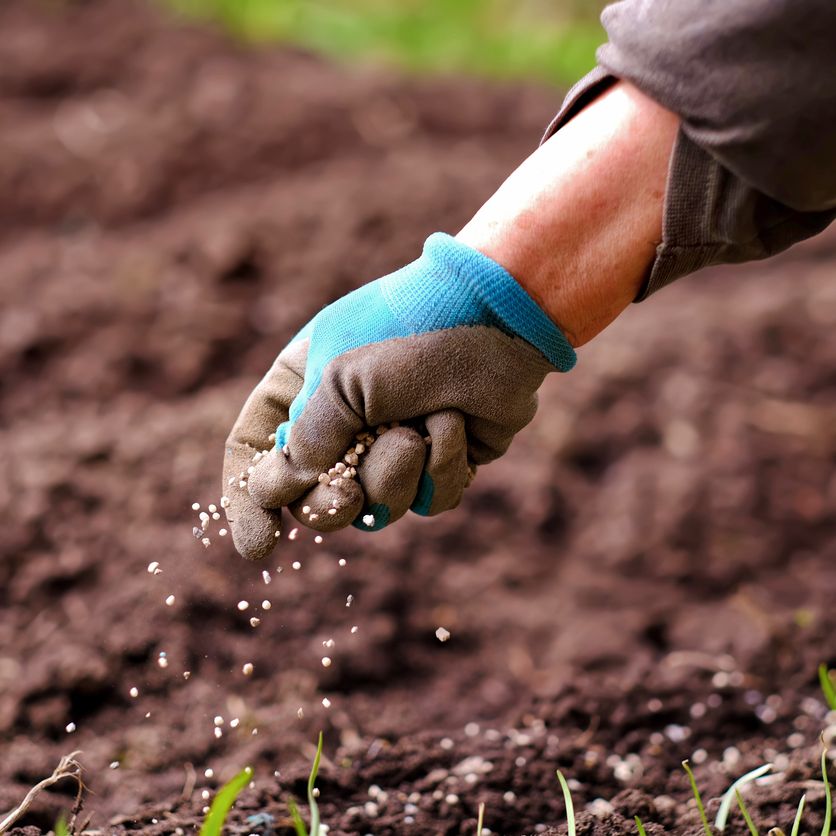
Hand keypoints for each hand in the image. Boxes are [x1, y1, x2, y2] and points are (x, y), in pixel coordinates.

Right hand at [222, 233, 574, 560]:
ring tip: (418, 428)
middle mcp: (343, 422)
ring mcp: (393, 445)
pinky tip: (455, 425)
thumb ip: (307, 440)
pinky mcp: (441, 462)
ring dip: (395, 474)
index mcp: (302, 388)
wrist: (499, 316)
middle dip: (330, 506)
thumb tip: (281, 492)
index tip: (260, 546)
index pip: (255, 452)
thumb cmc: (410, 331)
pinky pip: (428, 502)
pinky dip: (442, 468)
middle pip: (313, 498)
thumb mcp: (340, 377)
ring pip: (376, 507)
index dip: (249, 502)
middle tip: (346, 498)